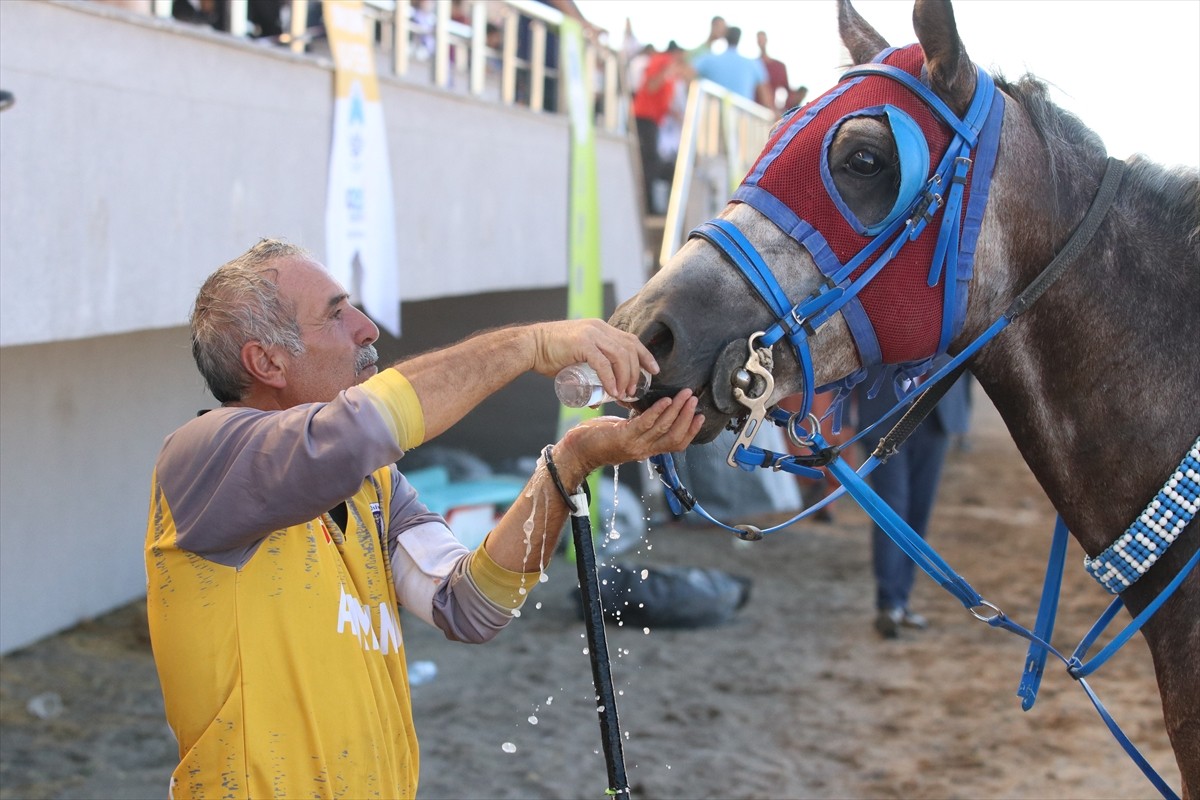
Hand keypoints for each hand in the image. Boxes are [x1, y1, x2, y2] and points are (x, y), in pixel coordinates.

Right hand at [531, 319, 657, 400]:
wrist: (529, 346)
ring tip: (623, 393)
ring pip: (620, 356)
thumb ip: (591, 370)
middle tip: (634, 391)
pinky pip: (603, 363)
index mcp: (601, 328)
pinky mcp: (581, 344)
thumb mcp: (578, 357)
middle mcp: (599, 328)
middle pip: (630, 349)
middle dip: (637, 372)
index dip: (646, 355)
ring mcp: (591, 335)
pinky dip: (611, 379)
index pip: (631, 340)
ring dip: (626, 377)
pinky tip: (612, 390)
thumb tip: (600, 397)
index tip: (654, 371)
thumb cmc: (551, 355)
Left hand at [554, 390, 703, 480]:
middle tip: (694, 398)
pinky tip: (664, 401)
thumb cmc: (597, 439)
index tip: (700, 416)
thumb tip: (653, 409)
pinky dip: (657, 412)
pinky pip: (645, 424)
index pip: (677, 444)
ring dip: (677, 410)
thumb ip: (639, 424)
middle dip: (687, 416)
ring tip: (684, 395)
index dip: (691, 431)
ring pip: (664, 429)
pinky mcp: (623, 438)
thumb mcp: (625, 431)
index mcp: (646, 449)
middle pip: (675, 436)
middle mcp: (644, 450)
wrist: (575, 452)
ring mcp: (635, 445)